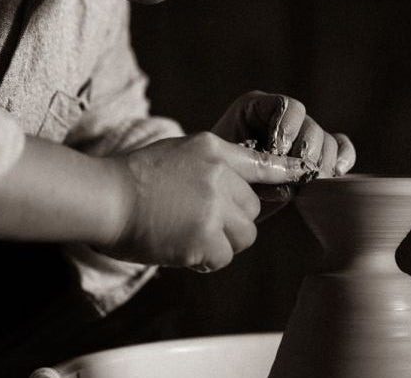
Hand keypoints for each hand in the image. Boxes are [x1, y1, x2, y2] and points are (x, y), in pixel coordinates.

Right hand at [104, 132, 305, 270]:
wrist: (105, 197)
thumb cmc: (135, 176)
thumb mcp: (180, 152)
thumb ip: (213, 164)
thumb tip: (236, 184)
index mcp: (213, 150)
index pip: (261, 163)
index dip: (285, 172)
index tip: (305, 175)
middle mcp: (219, 175)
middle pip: (252, 207)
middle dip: (233, 218)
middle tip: (201, 220)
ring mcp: (212, 207)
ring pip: (244, 234)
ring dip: (223, 240)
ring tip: (191, 235)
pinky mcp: (203, 239)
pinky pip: (223, 256)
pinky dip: (206, 259)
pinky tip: (183, 248)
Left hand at [212, 91, 355, 177]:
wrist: (220, 193)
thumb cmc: (219, 176)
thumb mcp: (230, 166)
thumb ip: (257, 167)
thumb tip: (291, 184)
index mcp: (257, 108)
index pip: (287, 106)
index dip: (287, 129)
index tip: (274, 152)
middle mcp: (283, 118)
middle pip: (311, 125)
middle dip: (305, 153)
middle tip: (294, 175)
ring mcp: (302, 135)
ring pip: (328, 141)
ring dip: (321, 164)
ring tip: (306, 184)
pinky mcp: (316, 155)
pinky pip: (341, 149)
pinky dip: (343, 159)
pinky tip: (336, 173)